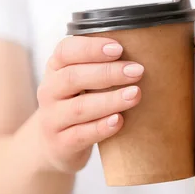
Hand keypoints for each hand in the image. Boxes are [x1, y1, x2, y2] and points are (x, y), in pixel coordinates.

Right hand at [36, 37, 142, 172]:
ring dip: (110, 100)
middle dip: (108, 73)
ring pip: (80, 108)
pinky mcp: (61, 144)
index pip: (65, 51)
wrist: (54, 145)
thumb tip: (146, 49)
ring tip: (135, 94)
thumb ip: (100, 66)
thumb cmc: (77, 104)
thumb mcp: (80, 82)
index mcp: (55, 69)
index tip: (119, 48)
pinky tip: (119, 120)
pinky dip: (101, 127)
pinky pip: (81, 135)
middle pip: (73, 77)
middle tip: (137, 71)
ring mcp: (52, 120)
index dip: (91, 48)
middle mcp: (49, 92)